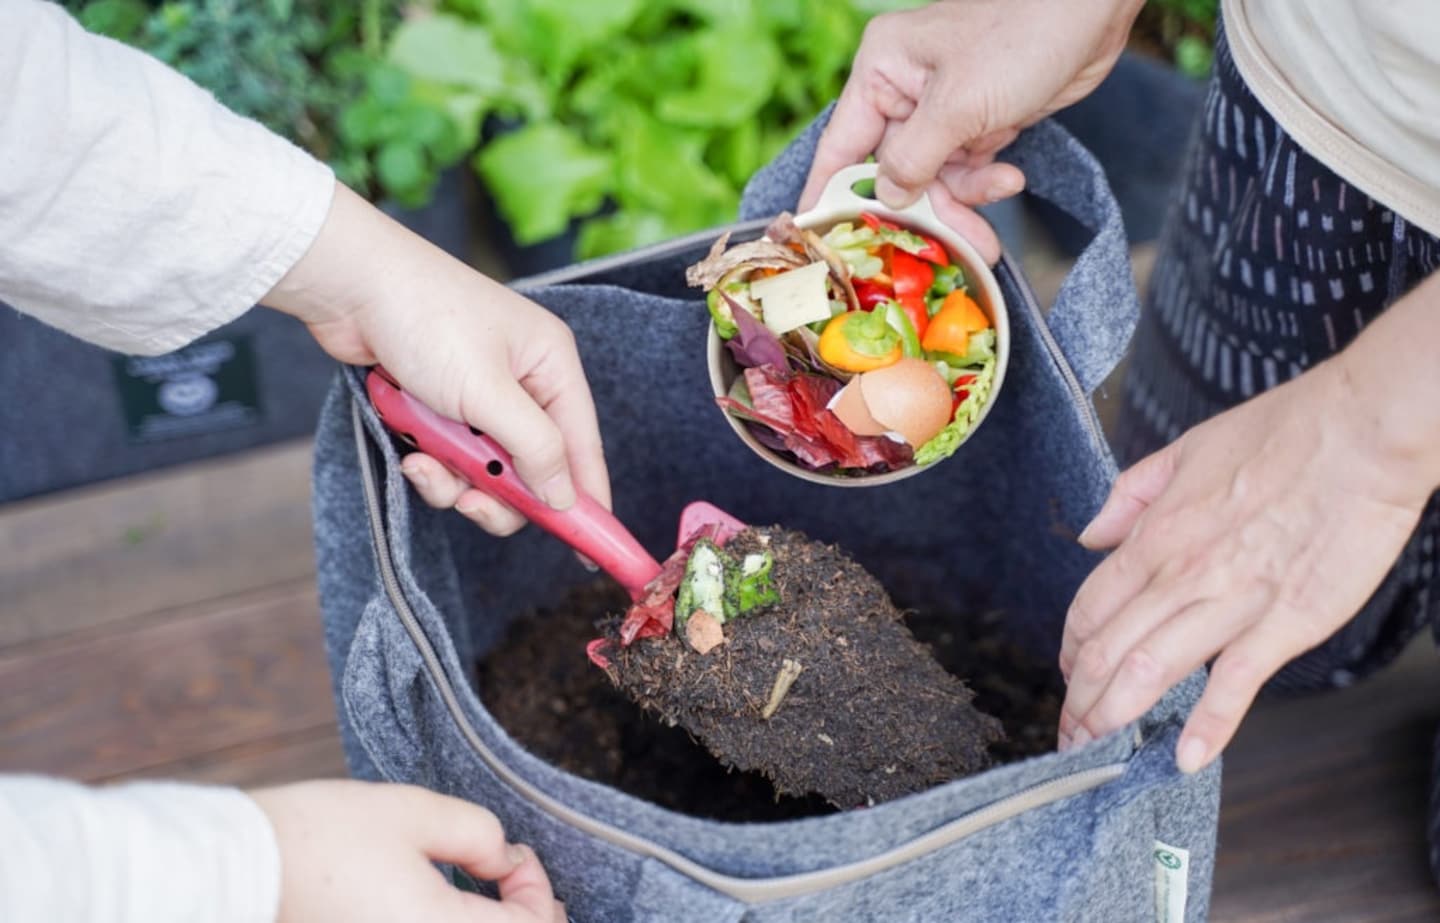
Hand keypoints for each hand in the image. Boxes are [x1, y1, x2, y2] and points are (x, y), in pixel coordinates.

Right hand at [251, 780, 565, 922]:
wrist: (239, 871)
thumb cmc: (320, 838)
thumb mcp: (414, 813)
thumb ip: (480, 834)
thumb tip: (506, 861)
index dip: (538, 889)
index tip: (515, 856)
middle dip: (524, 919)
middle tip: (512, 882)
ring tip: (488, 901)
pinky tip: (444, 912)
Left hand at [264, 183, 609, 536]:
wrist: (349, 286)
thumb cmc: (427, 320)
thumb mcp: (489, 393)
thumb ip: (535, 449)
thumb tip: (565, 497)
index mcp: (552, 366)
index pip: (582, 445)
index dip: (587, 497)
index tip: (589, 548)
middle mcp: (522, 382)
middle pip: (532, 468)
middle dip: (500, 492)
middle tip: (474, 505)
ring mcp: (479, 396)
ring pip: (485, 471)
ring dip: (455, 479)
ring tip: (425, 466)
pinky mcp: (440, 407)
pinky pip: (450, 458)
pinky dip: (431, 463)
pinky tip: (409, 453)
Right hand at [800, 0, 1144, 263]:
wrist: (1093, 11)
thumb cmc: (1022, 36)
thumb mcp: (959, 104)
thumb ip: (913, 158)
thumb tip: (885, 197)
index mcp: (882, 70)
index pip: (842, 145)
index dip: (829, 194)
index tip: (820, 239)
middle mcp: (904, 89)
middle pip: (892, 173)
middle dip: (920, 212)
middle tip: (940, 251)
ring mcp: (943, 107)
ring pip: (933, 179)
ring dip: (961, 205)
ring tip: (991, 224)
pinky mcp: (978, 121)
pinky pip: (966, 170)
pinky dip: (985, 185)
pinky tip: (1011, 179)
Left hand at [1057, 358, 1433, 772]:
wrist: (1360, 434)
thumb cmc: (1283, 433)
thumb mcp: (1185, 449)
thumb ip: (1131, 496)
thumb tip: (1092, 535)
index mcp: (1156, 534)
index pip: (1090, 607)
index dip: (1070, 650)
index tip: (1066, 674)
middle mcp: (1182, 573)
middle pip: (1108, 650)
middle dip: (1079, 700)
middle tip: (1069, 733)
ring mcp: (1232, 602)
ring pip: (1151, 670)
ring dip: (1115, 716)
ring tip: (1096, 749)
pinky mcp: (1285, 623)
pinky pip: (1235, 683)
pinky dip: (1208, 725)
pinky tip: (1185, 756)